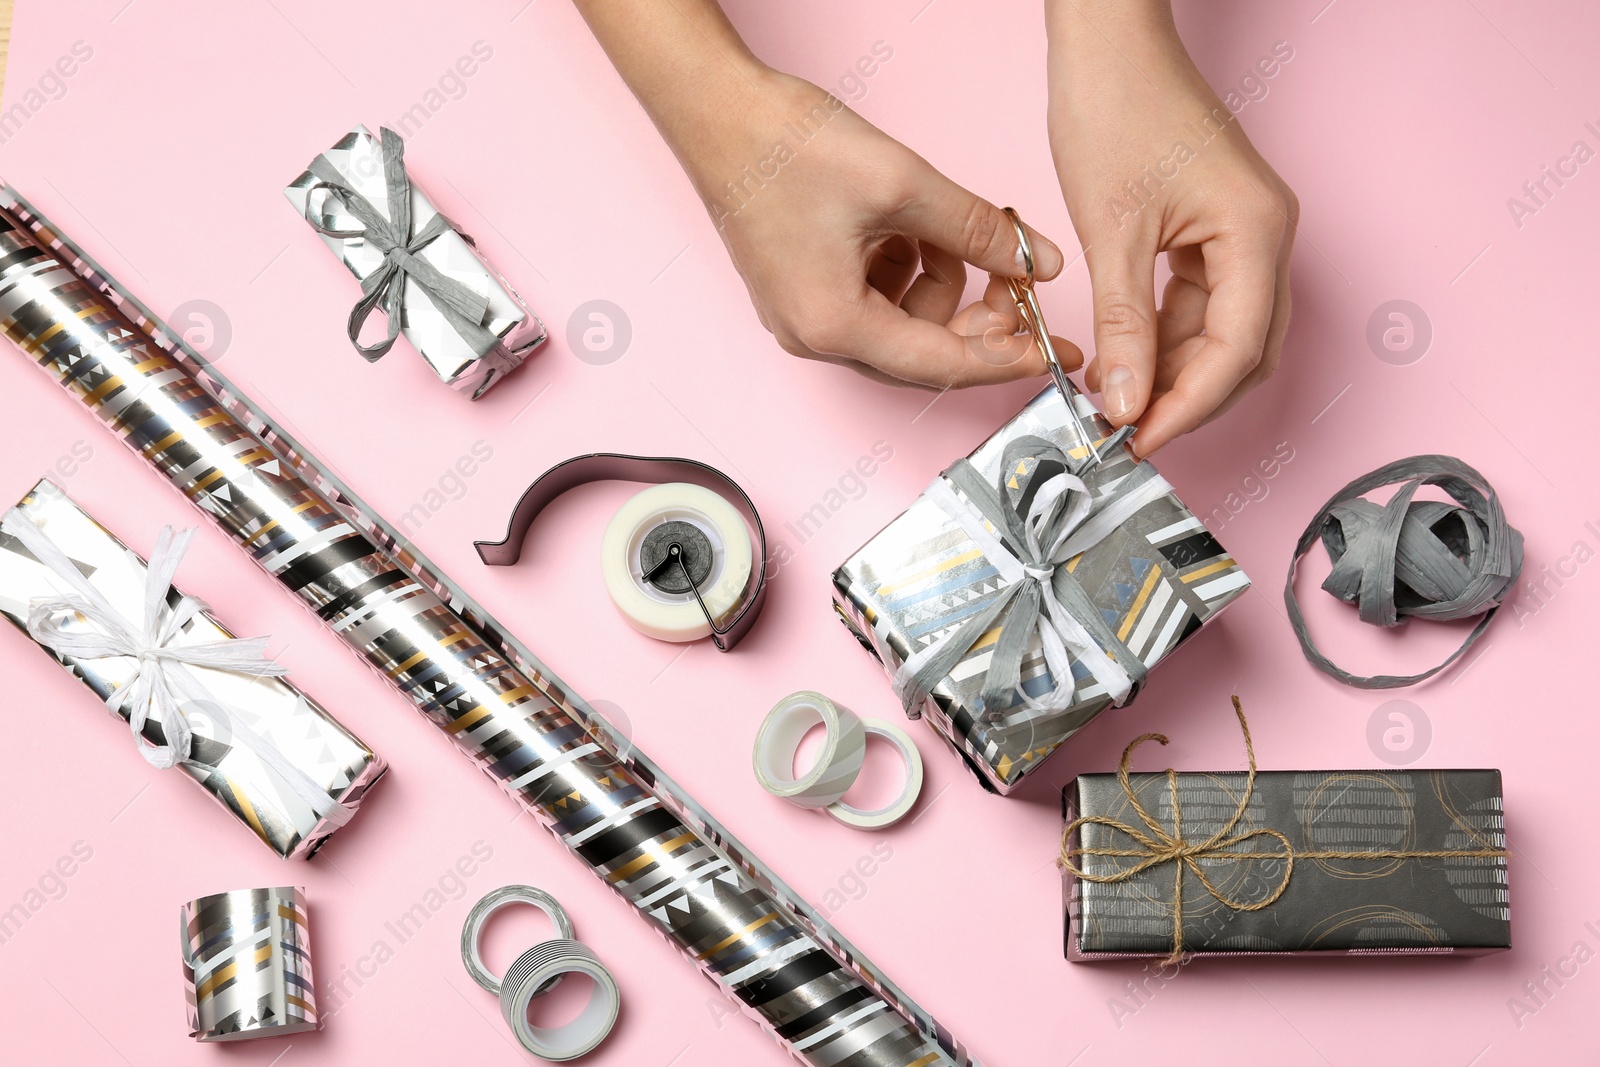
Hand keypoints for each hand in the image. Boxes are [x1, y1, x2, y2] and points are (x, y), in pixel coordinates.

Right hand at [686, 68, 1078, 387]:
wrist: (717, 112)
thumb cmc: (784, 148)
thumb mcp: (904, 186)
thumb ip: (981, 231)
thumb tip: (1039, 262)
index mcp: (835, 326)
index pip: (942, 364)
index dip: (1006, 357)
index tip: (1053, 352)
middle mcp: (814, 335)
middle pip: (923, 353)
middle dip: (976, 318)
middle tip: (1018, 280)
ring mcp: (803, 315)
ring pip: (902, 322)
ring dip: (942, 283)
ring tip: (954, 231)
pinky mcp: (802, 288)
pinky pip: (875, 298)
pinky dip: (908, 268)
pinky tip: (912, 227)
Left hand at [1047, 1, 1296, 454]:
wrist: (1109, 44)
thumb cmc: (1116, 108)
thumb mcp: (1112, 231)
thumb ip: (1123, 324)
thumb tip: (1126, 401)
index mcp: (1256, 231)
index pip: (1238, 349)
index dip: (1190, 405)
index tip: (1140, 439)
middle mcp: (1266, 236)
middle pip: (1244, 351)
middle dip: (1189, 398)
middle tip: (1128, 431)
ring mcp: (1245, 233)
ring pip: (1224, 333)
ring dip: (1175, 372)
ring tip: (1117, 399)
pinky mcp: (1218, 231)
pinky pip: (1204, 305)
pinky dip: (1167, 338)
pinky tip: (1125, 358)